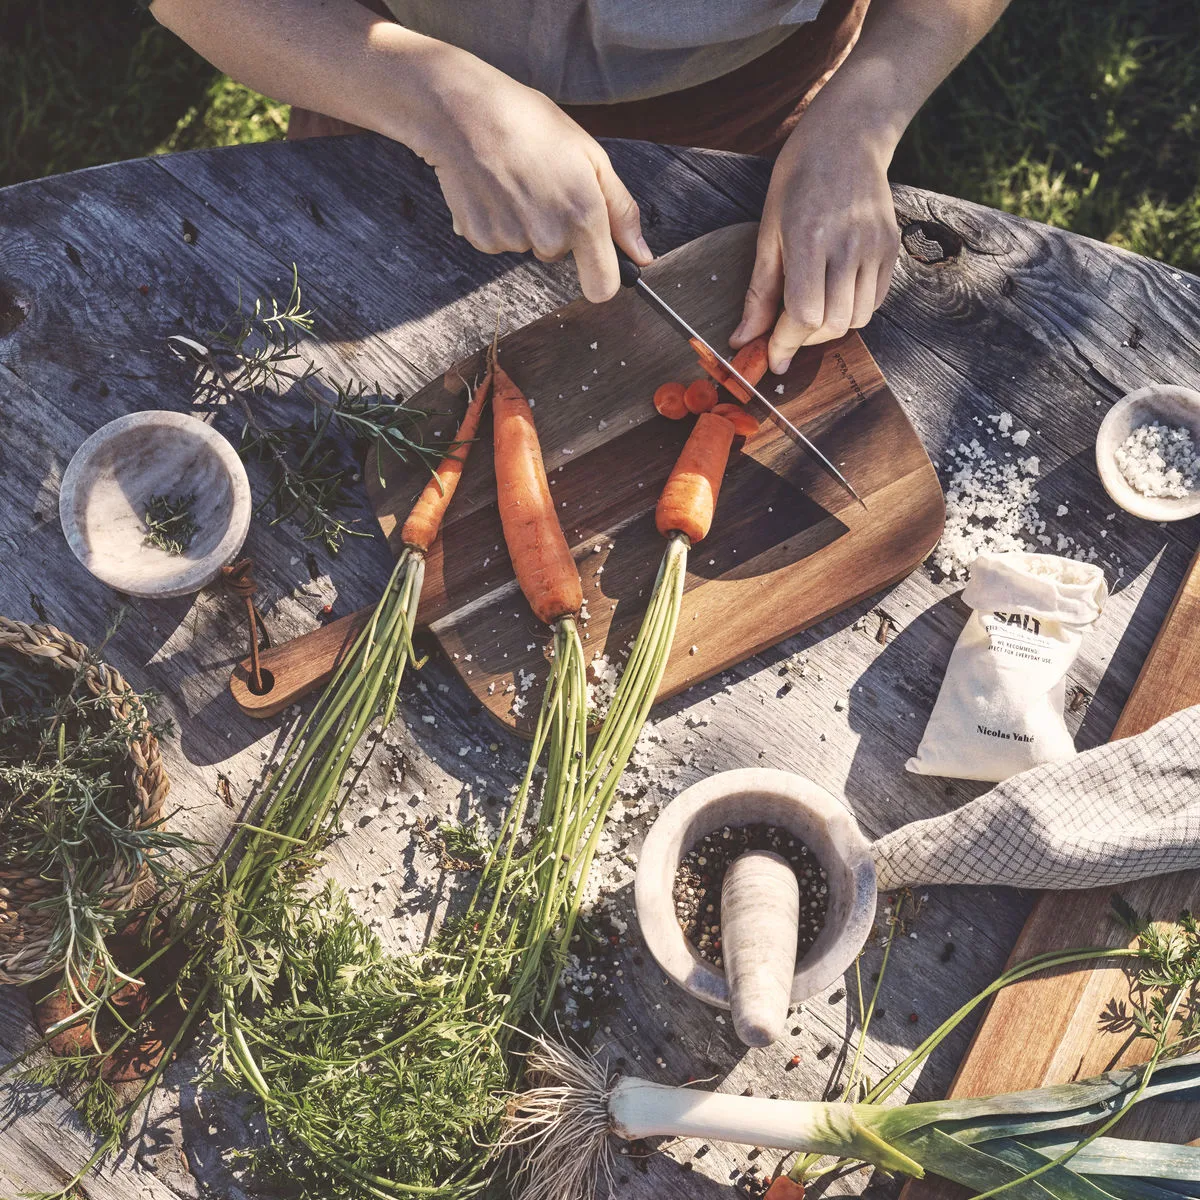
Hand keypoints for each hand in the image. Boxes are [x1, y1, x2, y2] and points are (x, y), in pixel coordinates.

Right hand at [416, 53, 651, 300]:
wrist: (462, 111)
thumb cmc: (529, 123)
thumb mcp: (591, 156)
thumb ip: (621, 211)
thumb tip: (642, 256)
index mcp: (583, 217)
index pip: (602, 287)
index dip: (603, 276)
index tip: (597, 261)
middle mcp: (548, 238)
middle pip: (560, 257)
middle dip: (557, 228)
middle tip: (542, 182)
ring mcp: (512, 241)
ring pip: (529, 245)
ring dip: (526, 221)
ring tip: (515, 179)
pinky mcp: (481, 239)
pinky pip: (500, 240)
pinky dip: (499, 219)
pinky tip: (493, 186)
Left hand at [731, 115, 900, 370]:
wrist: (848, 137)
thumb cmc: (799, 179)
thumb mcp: (768, 232)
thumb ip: (759, 292)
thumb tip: (743, 339)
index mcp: (810, 239)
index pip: (803, 315)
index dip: (785, 344)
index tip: (771, 359)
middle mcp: (848, 245)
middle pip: (831, 324)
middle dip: (804, 340)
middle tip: (786, 334)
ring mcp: (875, 247)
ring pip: (857, 319)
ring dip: (829, 328)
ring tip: (810, 311)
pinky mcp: (891, 248)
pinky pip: (875, 301)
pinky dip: (853, 311)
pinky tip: (834, 295)